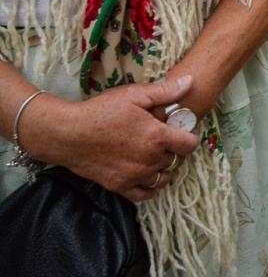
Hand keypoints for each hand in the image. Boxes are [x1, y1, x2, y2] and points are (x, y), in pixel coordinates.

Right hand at [22, 75, 202, 203]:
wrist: (68, 134)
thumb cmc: (101, 112)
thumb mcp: (134, 95)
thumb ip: (165, 92)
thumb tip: (190, 82)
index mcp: (157, 137)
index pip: (190, 144)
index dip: (188, 136)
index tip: (180, 131)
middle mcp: (149, 160)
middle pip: (175, 159)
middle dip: (172, 150)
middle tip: (162, 140)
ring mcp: (134, 176)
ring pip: (162, 179)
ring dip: (162, 168)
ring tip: (154, 156)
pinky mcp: (119, 186)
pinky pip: (144, 195)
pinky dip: (149, 188)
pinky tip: (145, 176)